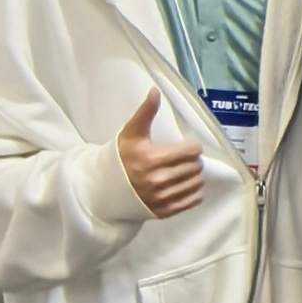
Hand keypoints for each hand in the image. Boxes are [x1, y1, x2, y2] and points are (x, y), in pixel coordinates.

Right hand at [116, 84, 204, 217]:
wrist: (104, 189)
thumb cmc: (120, 158)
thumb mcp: (131, 133)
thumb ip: (145, 112)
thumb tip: (155, 90)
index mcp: (151, 159)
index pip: (192, 151)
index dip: (191, 146)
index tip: (185, 146)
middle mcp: (157, 181)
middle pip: (196, 167)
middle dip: (193, 161)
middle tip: (184, 159)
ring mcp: (161, 198)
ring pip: (197, 183)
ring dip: (194, 176)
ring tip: (184, 171)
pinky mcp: (164, 212)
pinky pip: (193, 201)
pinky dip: (194, 192)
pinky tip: (185, 185)